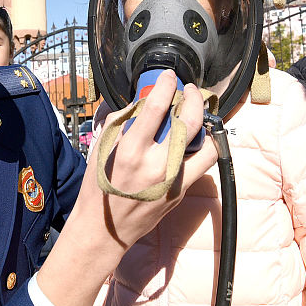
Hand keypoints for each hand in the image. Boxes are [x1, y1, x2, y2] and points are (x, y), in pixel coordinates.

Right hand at [90, 70, 218, 248]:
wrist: (105, 228)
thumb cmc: (99, 185)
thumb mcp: (103, 147)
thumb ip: (123, 120)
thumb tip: (145, 100)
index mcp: (131, 150)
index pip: (157, 106)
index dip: (166, 84)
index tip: (169, 77)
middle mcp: (155, 164)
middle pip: (190, 121)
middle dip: (193, 97)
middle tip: (189, 90)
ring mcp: (173, 180)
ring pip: (205, 142)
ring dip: (203, 123)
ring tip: (195, 116)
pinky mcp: (181, 191)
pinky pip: (203, 162)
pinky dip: (203, 146)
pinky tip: (194, 140)